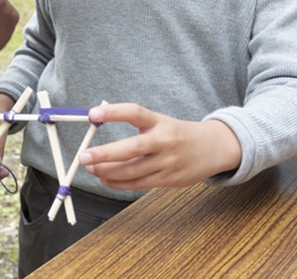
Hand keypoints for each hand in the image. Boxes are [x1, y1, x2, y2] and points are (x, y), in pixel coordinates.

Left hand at [79, 103, 241, 189]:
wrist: (213, 148)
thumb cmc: (177, 134)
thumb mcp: (159, 122)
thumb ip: (134, 126)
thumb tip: (98, 130)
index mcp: (159, 121)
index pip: (134, 112)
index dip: (113, 112)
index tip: (91, 114)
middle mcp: (163, 141)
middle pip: (131, 148)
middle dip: (104, 154)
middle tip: (84, 156)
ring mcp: (166, 162)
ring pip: (131, 171)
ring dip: (107, 171)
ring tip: (91, 168)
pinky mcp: (167, 180)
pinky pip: (138, 184)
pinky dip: (118, 183)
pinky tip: (105, 179)